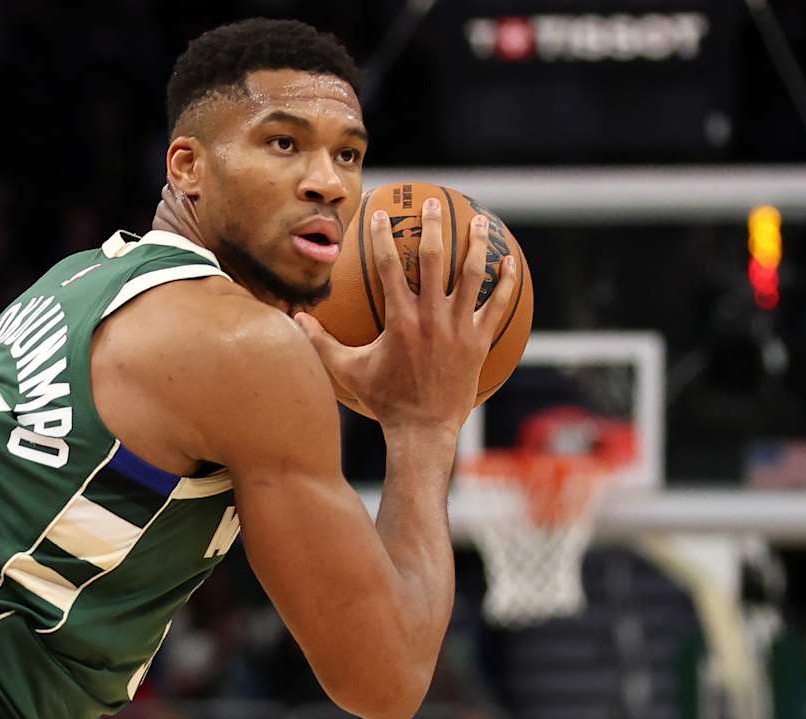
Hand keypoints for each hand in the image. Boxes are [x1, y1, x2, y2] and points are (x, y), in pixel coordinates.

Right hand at [294, 198, 519, 433]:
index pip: (389, 267)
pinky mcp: (480, 340)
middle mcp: (432, 317)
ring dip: (476, 243)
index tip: (380, 215)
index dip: (383, 237)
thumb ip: (320, 343)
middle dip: (434, 225)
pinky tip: (509, 260)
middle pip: (435, 259)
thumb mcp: (348, 370)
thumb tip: (295, 320)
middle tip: (434, 203)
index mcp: (400, 319)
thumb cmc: (384, 399)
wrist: (423, 429)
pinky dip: (505, 280)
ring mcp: (460, 327)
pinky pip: (498, 304)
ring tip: (479, 220)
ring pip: (472, 274)